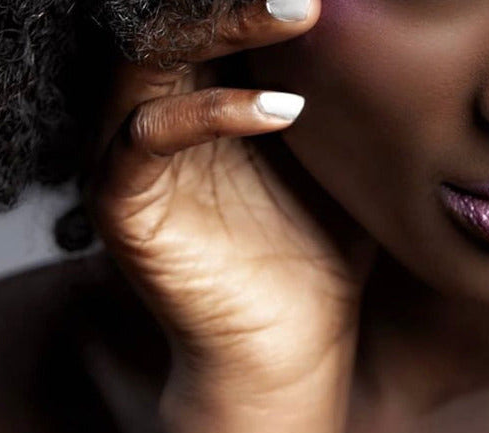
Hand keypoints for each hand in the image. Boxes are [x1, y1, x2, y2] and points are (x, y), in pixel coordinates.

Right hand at [87, 0, 374, 401]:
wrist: (289, 343)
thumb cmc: (317, 249)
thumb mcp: (337, 152)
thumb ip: (334, 83)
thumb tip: (367, 11)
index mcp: (201, 94)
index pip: (209, 16)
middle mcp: (156, 116)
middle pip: (171, 21)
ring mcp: (129, 158)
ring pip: (148, 60)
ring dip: (221, 25)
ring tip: (301, 14)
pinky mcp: (121, 205)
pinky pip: (147, 136)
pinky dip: (210, 113)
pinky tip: (282, 113)